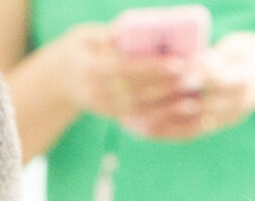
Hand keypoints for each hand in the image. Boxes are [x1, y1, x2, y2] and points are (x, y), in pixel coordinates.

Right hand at [51, 24, 202, 130]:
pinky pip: (139, 118)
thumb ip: (108, 35)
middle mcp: (96, 93)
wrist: (58, 81)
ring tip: (194, 93)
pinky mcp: (111, 116)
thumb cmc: (79, 49)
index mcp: (89, 69)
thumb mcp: (85, 36)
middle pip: (138, 91)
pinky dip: (161, 113)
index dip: (153, 68)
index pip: (126, 69)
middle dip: (168, 85)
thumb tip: (129, 29)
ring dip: (169, 103)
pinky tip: (181, 107)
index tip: (178, 63)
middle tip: (195, 75)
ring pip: (141, 109)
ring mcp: (103, 108)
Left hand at [130, 33, 254, 141]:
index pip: (217, 79)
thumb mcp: (236, 46)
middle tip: (140, 99)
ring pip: (191, 124)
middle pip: (200, 105)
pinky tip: (146, 131)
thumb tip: (186, 58)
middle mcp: (237, 103)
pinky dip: (167, 133)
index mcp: (244, 77)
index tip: (174, 71)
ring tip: (135, 121)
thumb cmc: (244, 54)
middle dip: (168, 103)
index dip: (195, 76)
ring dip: (162, 124)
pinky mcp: (219, 127)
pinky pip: (191, 134)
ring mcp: (229, 118)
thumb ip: (215, 56)